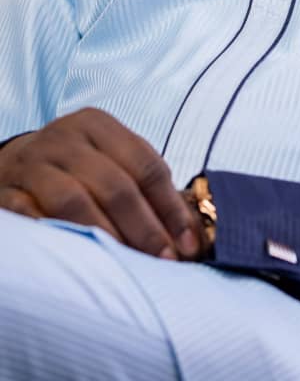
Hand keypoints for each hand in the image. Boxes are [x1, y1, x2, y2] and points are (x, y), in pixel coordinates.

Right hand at [0, 109, 201, 259]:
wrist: (13, 163)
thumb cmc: (76, 168)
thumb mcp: (108, 159)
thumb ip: (144, 186)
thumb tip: (188, 234)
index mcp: (97, 125)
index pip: (145, 164)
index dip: (170, 208)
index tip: (186, 245)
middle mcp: (64, 138)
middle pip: (114, 185)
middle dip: (145, 229)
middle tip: (162, 262)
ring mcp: (31, 165)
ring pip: (73, 202)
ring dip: (105, 237)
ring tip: (126, 267)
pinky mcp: (5, 193)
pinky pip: (31, 219)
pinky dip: (58, 240)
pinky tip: (79, 261)